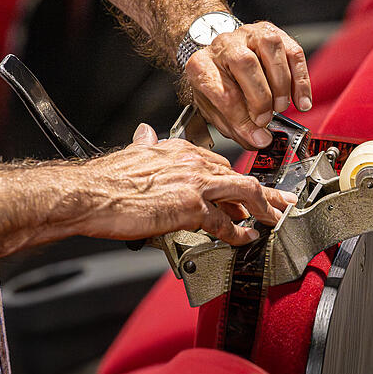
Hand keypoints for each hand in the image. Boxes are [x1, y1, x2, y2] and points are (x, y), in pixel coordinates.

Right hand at [72, 124, 295, 244]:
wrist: (89, 194)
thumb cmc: (105, 180)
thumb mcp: (131, 153)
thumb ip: (145, 146)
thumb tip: (146, 135)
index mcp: (179, 149)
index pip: (219, 162)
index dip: (236, 178)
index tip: (248, 188)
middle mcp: (192, 162)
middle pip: (239, 176)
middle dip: (265, 191)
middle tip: (283, 202)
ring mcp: (194, 184)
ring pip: (244, 192)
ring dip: (265, 208)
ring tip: (276, 219)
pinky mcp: (191, 208)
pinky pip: (225, 222)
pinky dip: (239, 232)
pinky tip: (247, 238)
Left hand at [184, 22, 311, 148]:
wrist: (216, 55)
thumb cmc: (216, 84)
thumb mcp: (214, 108)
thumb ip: (235, 126)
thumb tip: (260, 139)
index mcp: (201, 66)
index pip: (221, 91)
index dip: (242, 118)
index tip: (257, 135)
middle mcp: (223, 45)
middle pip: (245, 64)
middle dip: (261, 98)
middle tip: (267, 119)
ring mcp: (248, 35)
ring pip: (270, 49)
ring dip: (282, 84)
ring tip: (281, 106)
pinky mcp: (271, 32)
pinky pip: (292, 51)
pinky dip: (301, 79)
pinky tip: (301, 99)